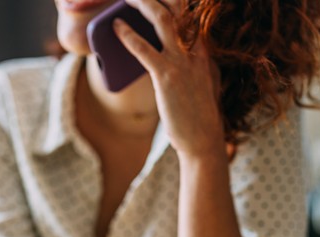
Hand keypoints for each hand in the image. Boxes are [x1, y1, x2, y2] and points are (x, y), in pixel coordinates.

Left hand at [114, 0, 224, 158]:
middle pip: (178, 8)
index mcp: (205, 52)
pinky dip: (127, 35)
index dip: (176, 0)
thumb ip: (189, 65)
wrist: (204, 141)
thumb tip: (167, 55)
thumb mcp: (199, 83)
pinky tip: (115, 27)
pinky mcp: (167, 77)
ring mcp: (182, 62)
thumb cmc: (197, 115)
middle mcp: (196, 51)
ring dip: (142, 3)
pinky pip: (144, 49)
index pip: (191, 15)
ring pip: (162, 20)